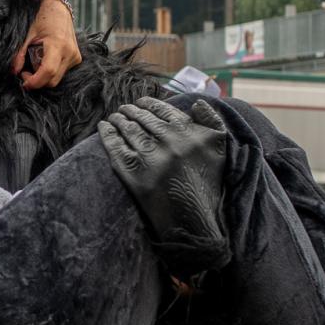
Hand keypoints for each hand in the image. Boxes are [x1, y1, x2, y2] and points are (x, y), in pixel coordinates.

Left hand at [15, 0, 81, 89]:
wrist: (59, 9)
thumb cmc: (42, 18)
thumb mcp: (28, 34)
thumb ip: (19, 54)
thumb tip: (14, 72)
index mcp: (58, 44)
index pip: (48, 71)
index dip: (35, 81)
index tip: (24, 82)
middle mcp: (70, 52)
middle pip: (52, 80)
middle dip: (37, 81)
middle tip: (25, 72)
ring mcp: (75, 56)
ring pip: (57, 79)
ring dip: (43, 77)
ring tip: (34, 63)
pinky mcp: (77, 59)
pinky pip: (62, 73)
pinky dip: (51, 72)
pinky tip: (44, 61)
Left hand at [99, 96, 230, 275]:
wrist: (194, 222)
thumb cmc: (208, 184)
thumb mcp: (220, 149)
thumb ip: (213, 121)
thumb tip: (198, 102)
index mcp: (190, 133)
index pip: (163, 110)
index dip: (149, 104)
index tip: (141, 103)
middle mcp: (171, 143)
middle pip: (143, 118)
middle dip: (131, 110)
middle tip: (124, 109)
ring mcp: (151, 159)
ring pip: (128, 129)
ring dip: (118, 119)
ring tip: (114, 117)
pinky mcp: (134, 175)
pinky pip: (115, 147)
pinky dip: (107, 134)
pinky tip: (104, 128)